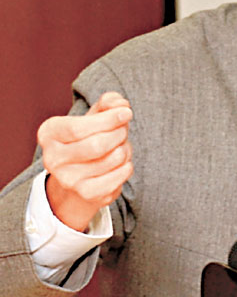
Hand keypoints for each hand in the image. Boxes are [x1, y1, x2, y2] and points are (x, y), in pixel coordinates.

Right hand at [38, 91, 133, 232]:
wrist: (80, 172)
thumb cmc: (89, 135)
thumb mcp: (94, 113)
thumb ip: (109, 102)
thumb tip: (120, 104)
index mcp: (49, 133)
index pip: (78, 128)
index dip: (108, 119)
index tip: (126, 112)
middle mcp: (53, 159)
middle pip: (97, 145)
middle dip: (119, 133)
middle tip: (123, 130)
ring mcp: (68, 180)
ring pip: (113, 159)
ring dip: (125, 149)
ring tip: (119, 146)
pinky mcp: (86, 194)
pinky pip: (118, 177)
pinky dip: (127, 166)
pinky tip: (122, 163)